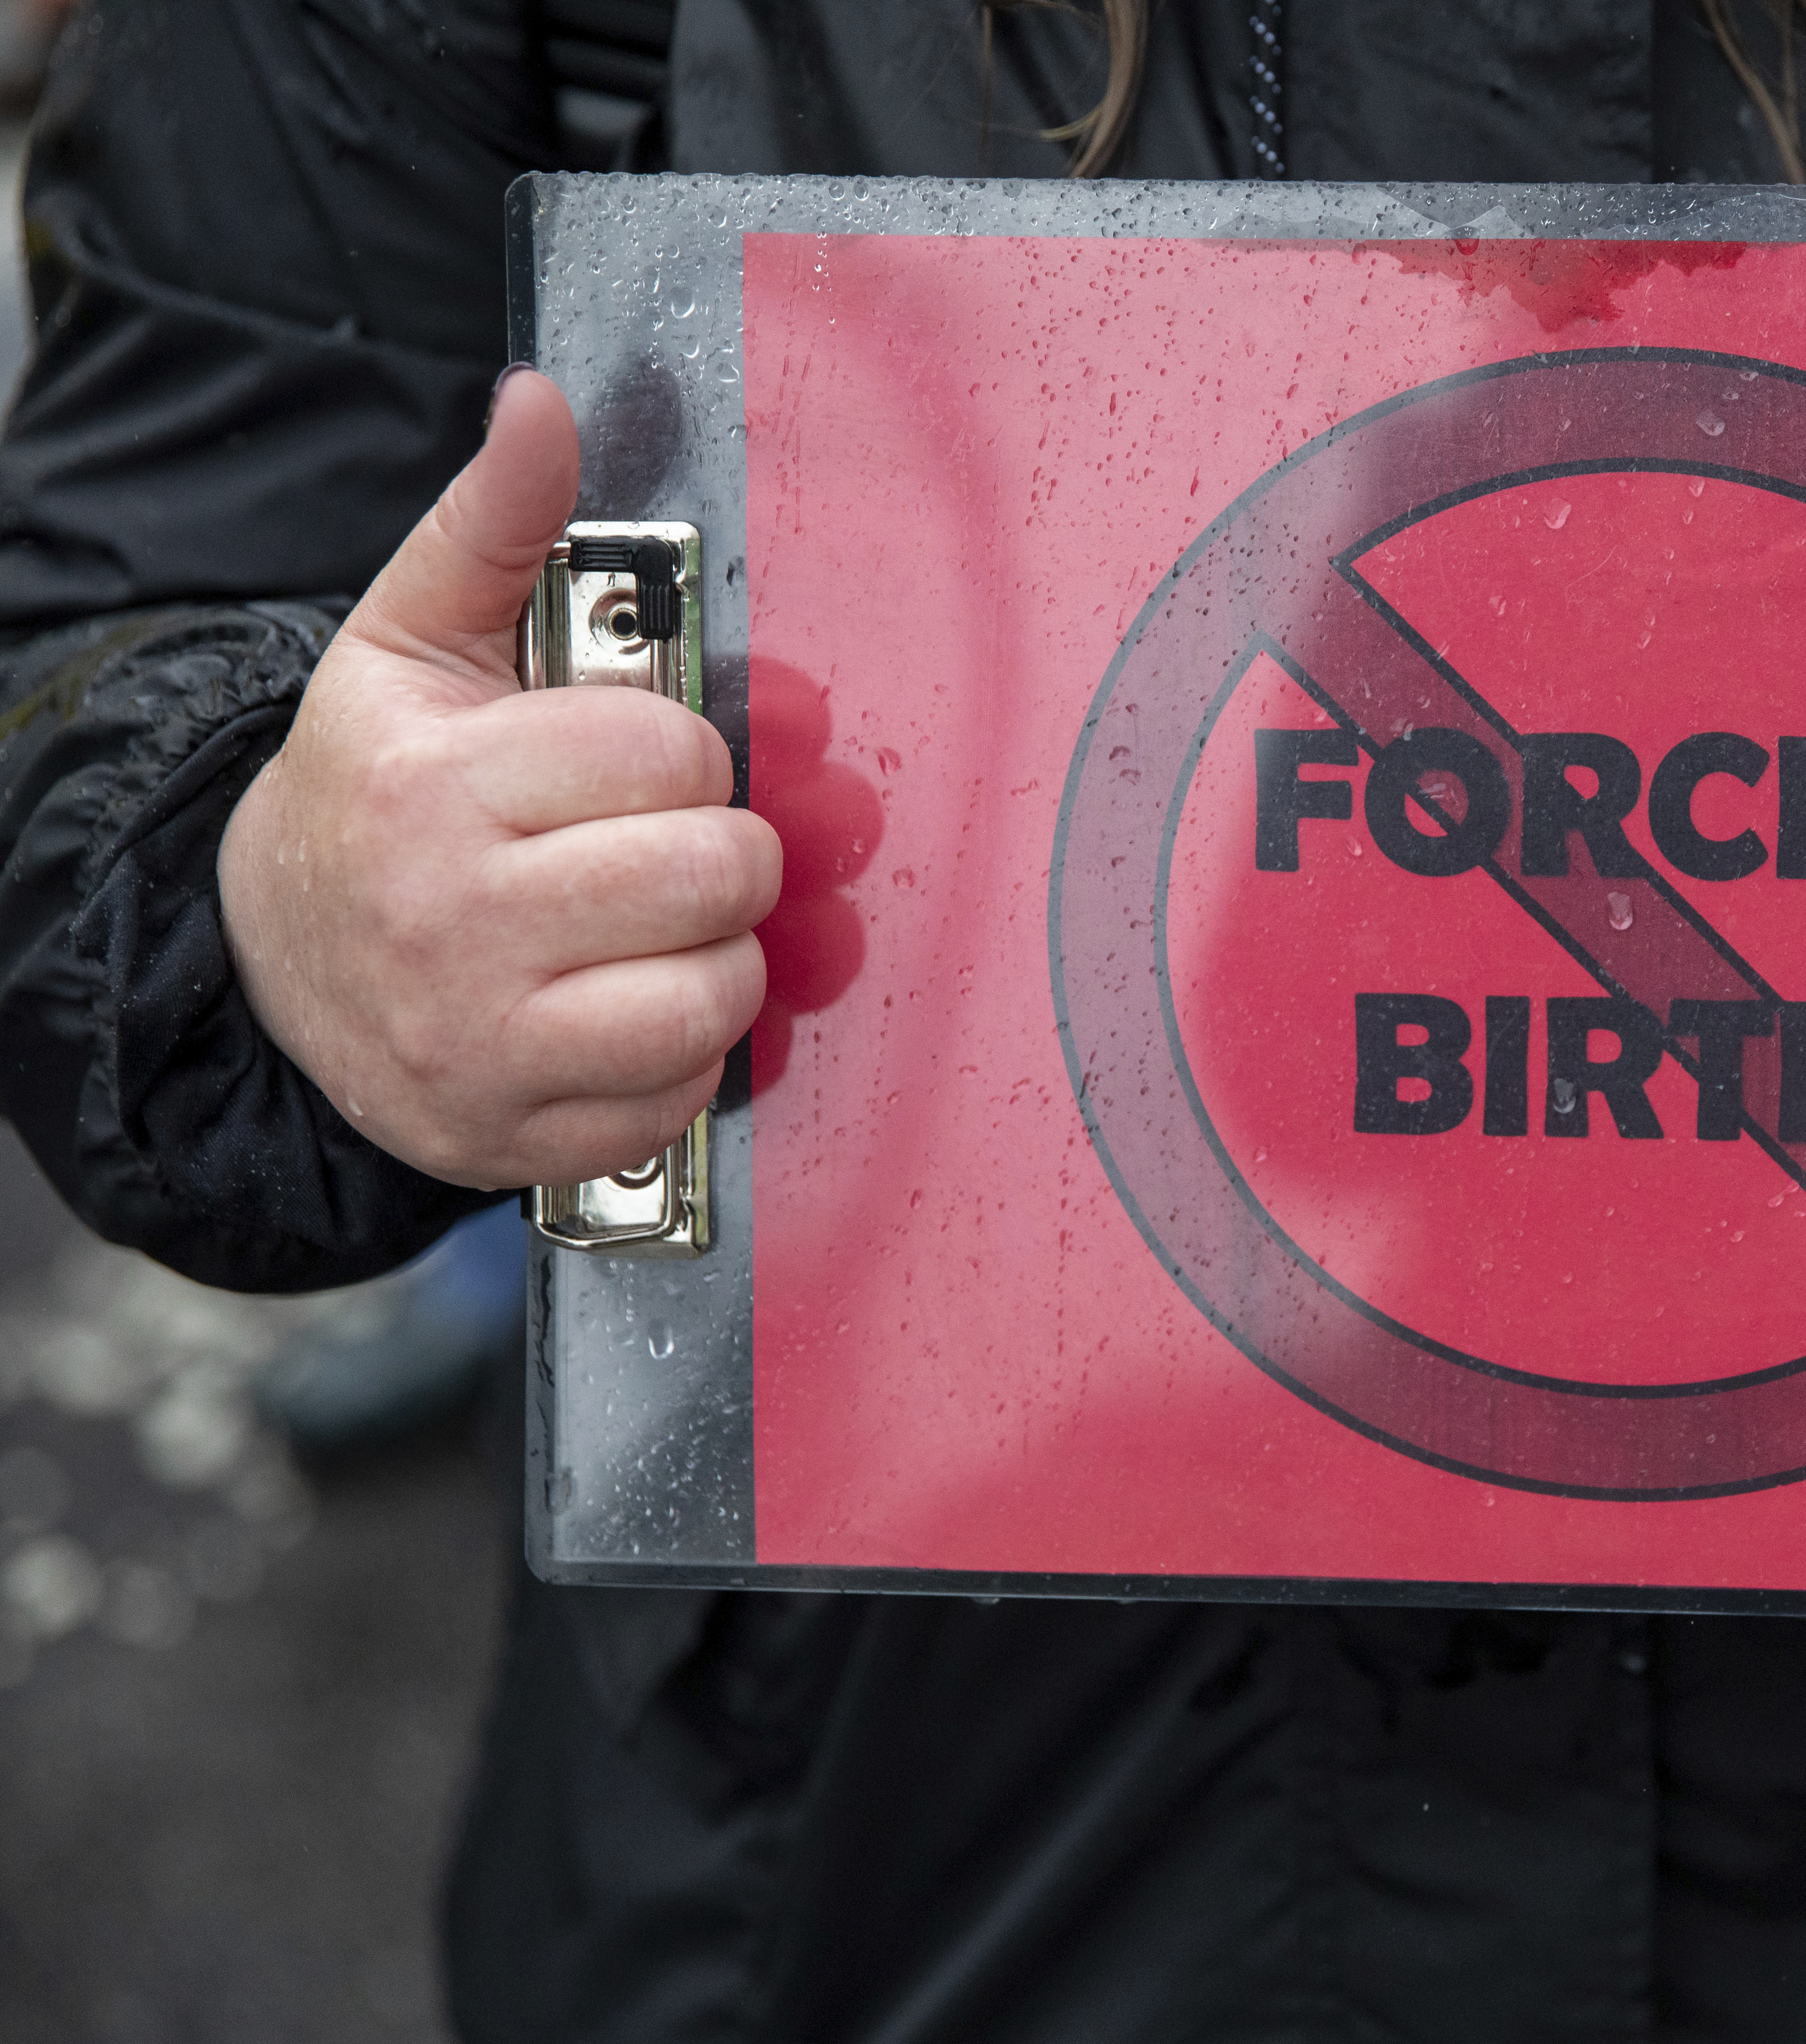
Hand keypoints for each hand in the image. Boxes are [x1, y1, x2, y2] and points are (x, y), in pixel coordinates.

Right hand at [217, 369, 780, 1189]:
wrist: (276, 958)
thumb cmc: (376, 791)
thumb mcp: (413, 644)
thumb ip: (494, 522)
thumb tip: (541, 401)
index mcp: (438, 789)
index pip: (673, 755)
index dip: (680, 754)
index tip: (632, 767)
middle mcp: (453, 923)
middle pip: (713, 874)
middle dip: (721, 853)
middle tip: (670, 848)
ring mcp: (483, 1044)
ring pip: (714, 993)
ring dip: (718, 958)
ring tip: (659, 929)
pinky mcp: (514, 1135)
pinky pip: (682, 1096)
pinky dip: (684, 1057)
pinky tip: (629, 1009)